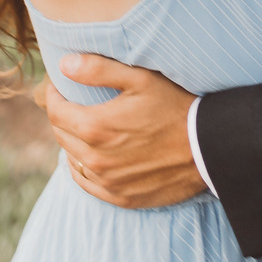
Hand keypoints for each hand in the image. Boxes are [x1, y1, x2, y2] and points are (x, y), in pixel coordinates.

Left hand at [44, 55, 203, 208]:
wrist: (207, 148)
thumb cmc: (176, 107)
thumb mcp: (141, 78)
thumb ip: (98, 70)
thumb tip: (64, 64)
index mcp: (95, 127)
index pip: (55, 111)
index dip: (54, 94)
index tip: (60, 84)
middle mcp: (96, 159)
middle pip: (62, 135)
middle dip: (63, 115)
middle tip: (73, 102)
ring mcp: (108, 182)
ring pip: (72, 160)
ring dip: (73, 142)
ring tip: (86, 126)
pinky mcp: (121, 197)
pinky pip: (87, 184)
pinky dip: (84, 167)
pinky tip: (93, 155)